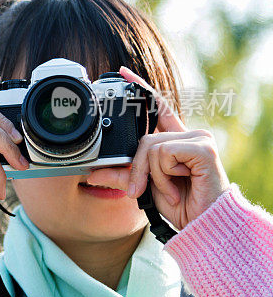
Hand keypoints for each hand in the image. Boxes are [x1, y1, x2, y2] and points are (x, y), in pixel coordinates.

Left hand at [119, 66, 229, 229]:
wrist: (203, 224)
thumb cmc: (181, 204)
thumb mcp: (144, 186)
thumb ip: (122, 175)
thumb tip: (93, 173)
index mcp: (175, 140)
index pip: (157, 108)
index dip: (140, 88)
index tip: (122, 73)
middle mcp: (188, 135)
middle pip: (144, 139)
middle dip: (137, 169)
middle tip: (143, 190)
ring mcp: (198, 139)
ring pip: (151, 147)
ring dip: (152, 175)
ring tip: (170, 189)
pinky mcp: (203, 148)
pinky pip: (163, 154)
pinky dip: (164, 175)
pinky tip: (181, 184)